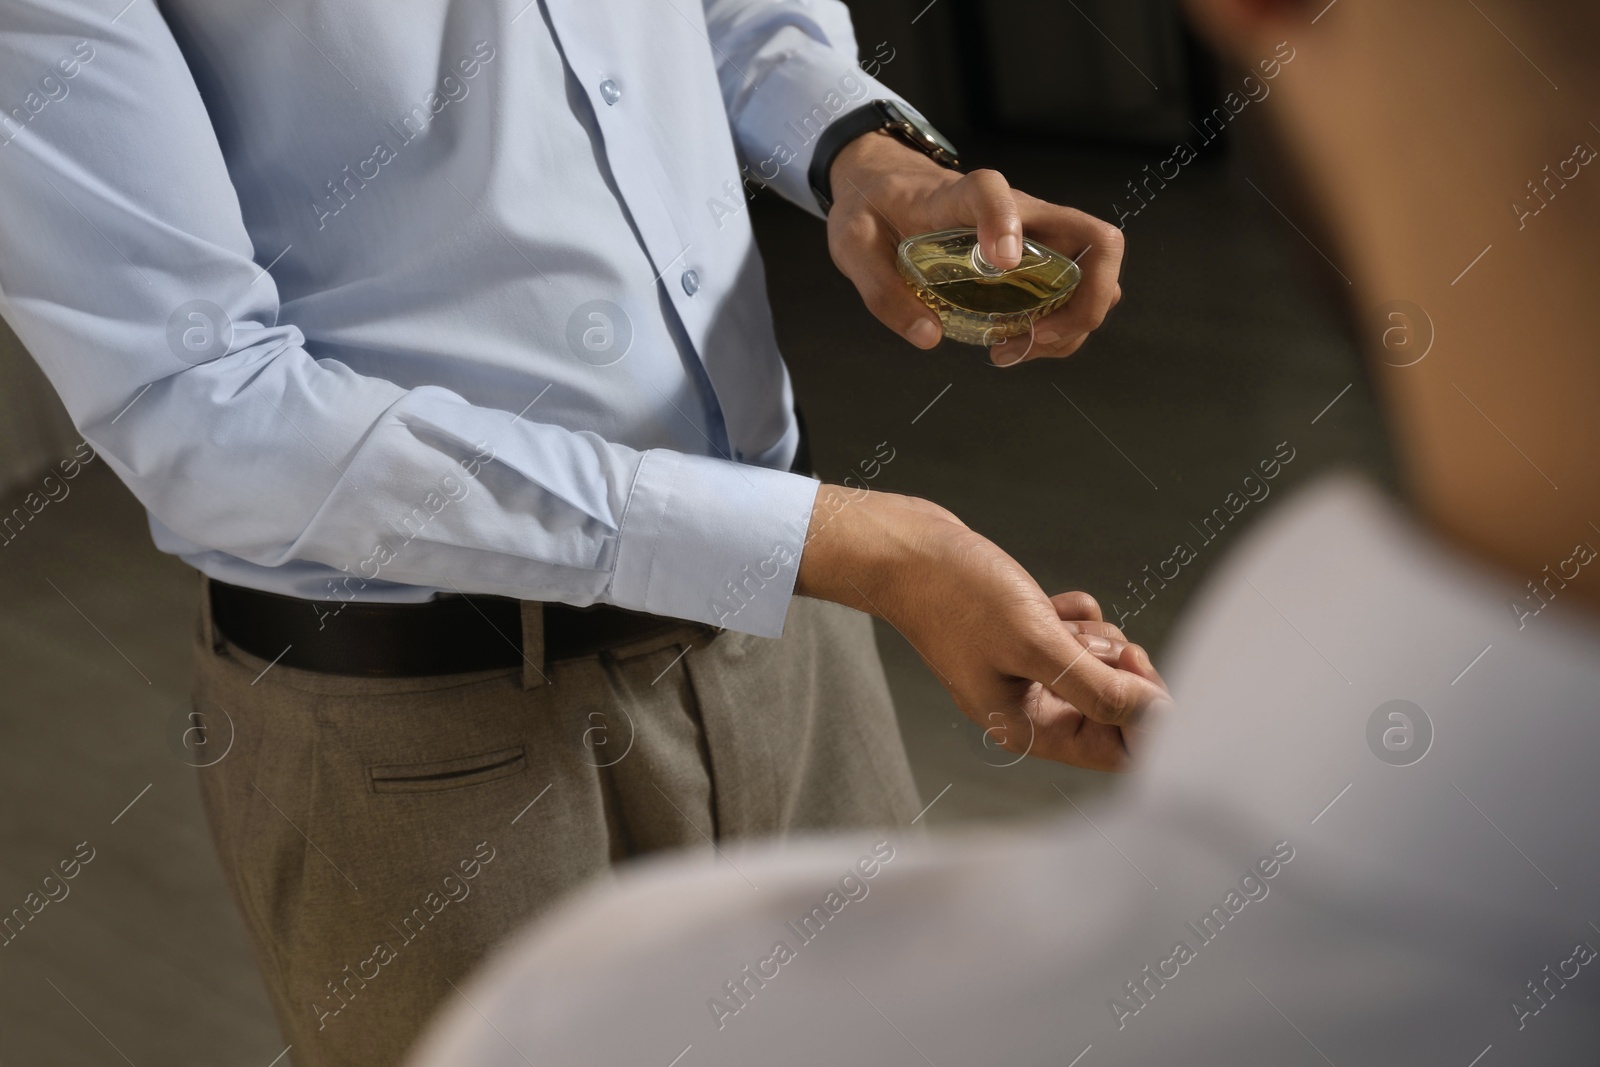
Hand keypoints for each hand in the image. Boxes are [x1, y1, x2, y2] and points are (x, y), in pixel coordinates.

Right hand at [795, 486, 1170, 770]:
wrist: (905, 549)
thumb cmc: (956, 596)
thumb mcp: (1036, 644)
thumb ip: (1098, 687)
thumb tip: (1156, 716)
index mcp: (1025, 729)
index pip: (1116, 752)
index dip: (1144, 717)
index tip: (1140, 671)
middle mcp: (1029, 709)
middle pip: (1114, 708)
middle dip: (1118, 669)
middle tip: (1098, 639)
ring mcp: (1027, 673)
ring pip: (1101, 666)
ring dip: (1096, 636)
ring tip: (1057, 618)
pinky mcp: (1026, 639)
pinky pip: (1080, 635)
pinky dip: (1076, 615)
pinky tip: (1050, 602)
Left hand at [826, 132, 1124, 365]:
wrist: (885, 184)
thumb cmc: (873, 208)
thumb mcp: (853, 246)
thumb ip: (882, 290)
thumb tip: (929, 337)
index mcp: (958, 195)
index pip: (991, 192)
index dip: (1005, 222)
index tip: (1001, 263)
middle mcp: (1017, 209)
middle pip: (1096, 240)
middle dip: (1086, 303)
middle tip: (1033, 338)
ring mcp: (1035, 234)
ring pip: (1094, 275)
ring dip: (1073, 324)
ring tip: (1015, 348)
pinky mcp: (1037, 257)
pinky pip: (1075, 292)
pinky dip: (1060, 327)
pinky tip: (1018, 340)